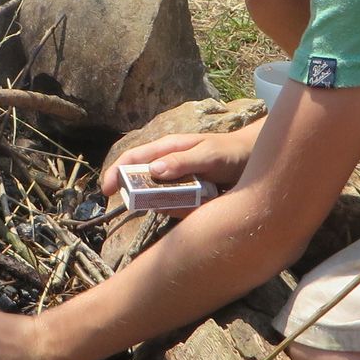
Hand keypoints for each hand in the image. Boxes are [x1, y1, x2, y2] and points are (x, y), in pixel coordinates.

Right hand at [100, 125, 257, 198]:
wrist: (252, 160)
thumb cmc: (229, 151)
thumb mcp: (209, 154)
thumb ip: (183, 161)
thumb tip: (154, 171)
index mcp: (166, 149)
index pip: (132, 159)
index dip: (115, 173)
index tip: (107, 191)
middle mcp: (166, 165)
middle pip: (142, 184)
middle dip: (145, 197)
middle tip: (162, 205)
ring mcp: (176, 182)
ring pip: (160, 200)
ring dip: (173, 205)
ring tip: (201, 197)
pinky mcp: (187, 195)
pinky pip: (178, 208)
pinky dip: (186, 210)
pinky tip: (207, 201)